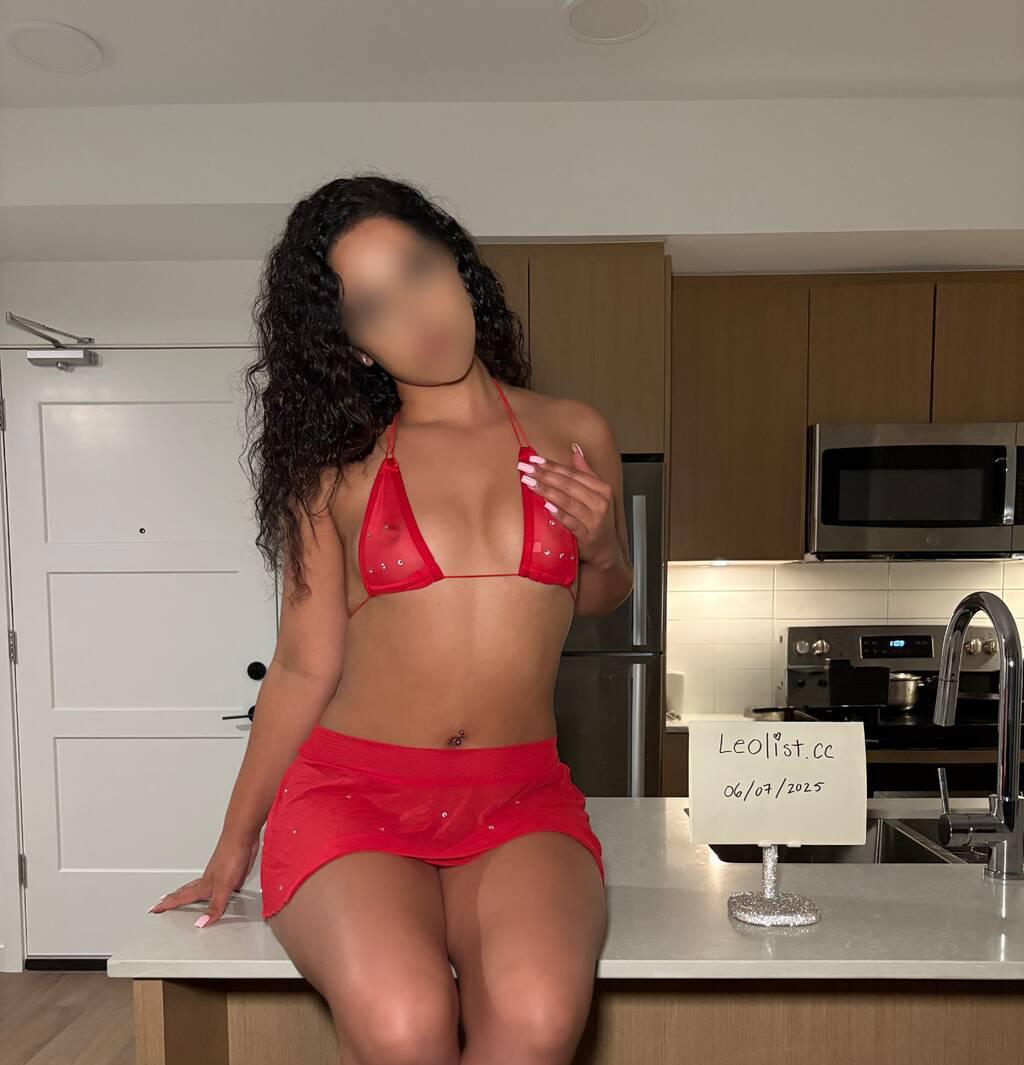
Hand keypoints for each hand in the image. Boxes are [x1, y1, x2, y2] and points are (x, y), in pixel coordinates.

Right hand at [148, 827, 260, 927]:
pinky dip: (213, 891)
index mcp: (203, 886)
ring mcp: (219, 876)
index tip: (154, 909)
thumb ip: (215, 905)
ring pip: (200, 888)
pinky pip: (218, 886)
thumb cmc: (231, 855)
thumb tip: (202, 923)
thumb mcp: (224, 885)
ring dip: (190, 894)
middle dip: (173, 898)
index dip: (167, 904)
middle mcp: (208, 881)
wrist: (243, 836)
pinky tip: (219, 891)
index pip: (181, 898)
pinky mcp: (231, 874)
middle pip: (186, 891)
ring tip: (181, 898)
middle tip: (162, 903)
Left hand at [518, 442, 618, 567]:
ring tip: (529, 482)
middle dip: (545, 475)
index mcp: (601, 488)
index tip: (534, 459)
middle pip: (568, 485)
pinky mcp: (586, 535)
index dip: (552, 465)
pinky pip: (570, 522)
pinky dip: (558, 513)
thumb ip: (585, 471)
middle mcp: (599, 502)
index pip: (573, 473)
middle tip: (526, 468)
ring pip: (567, 501)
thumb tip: (575, 449)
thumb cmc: (596, 518)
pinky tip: (546, 505)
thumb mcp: (596, 493)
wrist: (604, 548)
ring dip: (546, 490)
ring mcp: (594, 519)